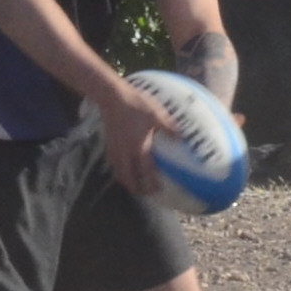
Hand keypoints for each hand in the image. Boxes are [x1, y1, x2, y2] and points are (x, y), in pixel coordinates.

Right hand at [97, 81, 176, 197]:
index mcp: (139, 147)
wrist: (112, 97)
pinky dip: (119, 170)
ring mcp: (114, 149)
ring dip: (126, 181)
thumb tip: (182, 139)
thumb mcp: (157, 114)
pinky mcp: (108, 143)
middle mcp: (125, 152)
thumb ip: (169, 128)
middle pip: (127, 178)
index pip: (145, 171)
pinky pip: (113, 163)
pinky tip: (124, 167)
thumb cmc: (136, 105)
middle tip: (145, 193)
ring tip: (134, 184)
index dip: (151, 183)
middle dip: (136, 188)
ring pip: (118, 172)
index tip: (158, 190)